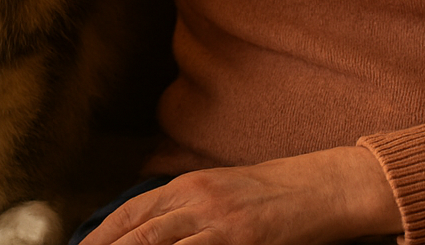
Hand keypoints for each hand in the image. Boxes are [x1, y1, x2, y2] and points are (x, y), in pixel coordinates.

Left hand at [83, 146, 400, 244]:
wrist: (324, 187)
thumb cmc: (275, 194)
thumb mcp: (222, 193)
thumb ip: (185, 209)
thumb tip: (148, 229)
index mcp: (188, 186)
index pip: (130, 214)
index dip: (100, 237)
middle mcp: (196, 199)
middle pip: (136, 234)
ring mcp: (218, 220)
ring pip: (157, 244)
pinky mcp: (240, 239)